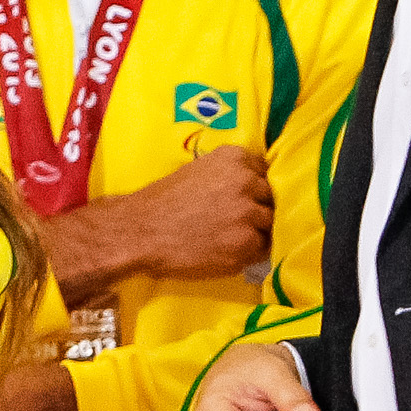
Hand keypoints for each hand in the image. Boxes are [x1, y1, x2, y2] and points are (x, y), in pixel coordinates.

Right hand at [44, 147, 270, 301]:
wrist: (138, 231)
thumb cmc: (162, 201)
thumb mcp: (198, 172)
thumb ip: (230, 175)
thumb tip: (255, 188)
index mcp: (234, 158)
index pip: (265, 171)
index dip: (255, 188)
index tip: (243, 197)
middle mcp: (246, 182)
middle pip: (272, 197)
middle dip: (258, 208)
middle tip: (236, 220)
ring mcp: (249, 214)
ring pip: (271, 223)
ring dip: (256, 231)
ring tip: (231, 237)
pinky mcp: (246, 244)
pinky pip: (262, 249)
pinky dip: (249, 252)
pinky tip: (226, 250)